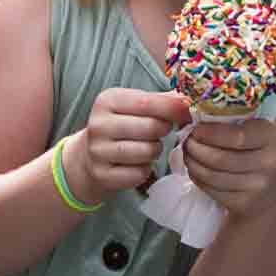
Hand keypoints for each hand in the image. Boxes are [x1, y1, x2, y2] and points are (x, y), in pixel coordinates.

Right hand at [65, 88, 191, 205]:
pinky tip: (137, 163)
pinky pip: (140, 173)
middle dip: (164, 130)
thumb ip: (160, 100)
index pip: (148, 103)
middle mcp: (99, 125)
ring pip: (148, 152)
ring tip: (147, 146)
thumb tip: (187, 100)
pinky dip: (145, 169)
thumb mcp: (133, 105)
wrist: (88, 155)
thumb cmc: (120, 125)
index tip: (187, 112)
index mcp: (107, 101)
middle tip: (160, 131)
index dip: (173, 108)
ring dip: (155, 151)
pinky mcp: (102, 175)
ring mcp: (98, 151)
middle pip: (151, 128)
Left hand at [182, 116, 275, 219]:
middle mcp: (269, 163)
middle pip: (220, 158)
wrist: (275, 191)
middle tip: (186, 142)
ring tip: (187, 155)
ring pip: (213, 175)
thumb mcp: (256, 132)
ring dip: (193, 164)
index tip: (195, 129)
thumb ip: (232, 123)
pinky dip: (198, 179)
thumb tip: (191, 118)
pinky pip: (213, 190)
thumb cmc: (259, 152)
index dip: (210, 133)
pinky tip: (195, 170)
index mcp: (270, 136)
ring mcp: (258, 186)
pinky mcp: (245, 204)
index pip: (236, 137)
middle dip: (195, 149)